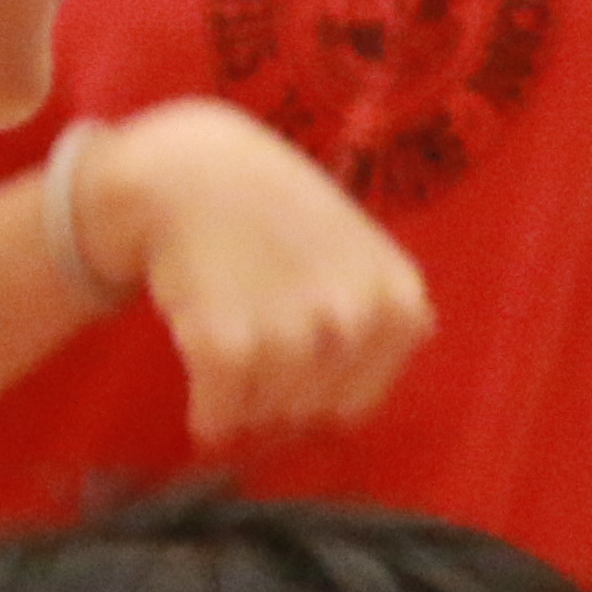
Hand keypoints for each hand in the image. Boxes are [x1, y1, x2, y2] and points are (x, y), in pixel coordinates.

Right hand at [82, 99, 438, 447]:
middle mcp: (357, 320)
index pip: (358, 401)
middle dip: (277, 393)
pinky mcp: (228, 348)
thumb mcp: (360, 255)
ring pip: (264, 419)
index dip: (317, 392)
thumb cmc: (275, 213)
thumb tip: (359, 409)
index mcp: (399, 302)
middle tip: (251, 336)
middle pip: (310, 413)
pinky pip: (218, 419)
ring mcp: (293, 334)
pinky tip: (201, 363)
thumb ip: (378, 324)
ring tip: (229, 334)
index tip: (290, 362)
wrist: (192, 172)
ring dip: (240, 398)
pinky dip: (205, 412)